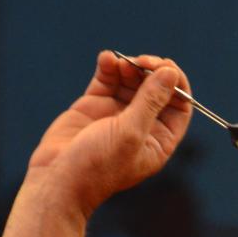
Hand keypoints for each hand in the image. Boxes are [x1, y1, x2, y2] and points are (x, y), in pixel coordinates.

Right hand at [26, 51, 193, 212]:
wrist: (57, 177)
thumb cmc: (99, 165)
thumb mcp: (131, 132)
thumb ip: (151, 101)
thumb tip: (170, 73)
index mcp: (159, 140)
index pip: (179, 106)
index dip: (177, 85)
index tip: (168, 67)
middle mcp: (141, 125)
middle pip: (157, 89)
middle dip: (152, 71)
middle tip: (143, 61)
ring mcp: (117, 113)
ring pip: (132, 80)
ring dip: (130, 66)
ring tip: (121, 63)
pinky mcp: (95, 104)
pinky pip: (107, 79)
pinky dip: (109, 65)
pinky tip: (107, 58)